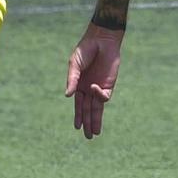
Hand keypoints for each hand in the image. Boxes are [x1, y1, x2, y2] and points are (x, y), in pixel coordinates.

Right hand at [64, 24, 123, 138]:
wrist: (101, 40)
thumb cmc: (85, 50)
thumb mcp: (74, 65)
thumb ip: (72, 80)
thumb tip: (68, 96)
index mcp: (78, 85)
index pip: (78, 104)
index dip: (78, 116)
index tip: (76, 127)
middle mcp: (89, 88)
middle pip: (88, 109)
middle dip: (87, 123)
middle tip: (88, 137)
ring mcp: (99, 87)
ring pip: (97, 107)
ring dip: (96, 120)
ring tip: (95, 133)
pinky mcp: (109, 84)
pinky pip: (104, 96)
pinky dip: (99, 96)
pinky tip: (93, 90)